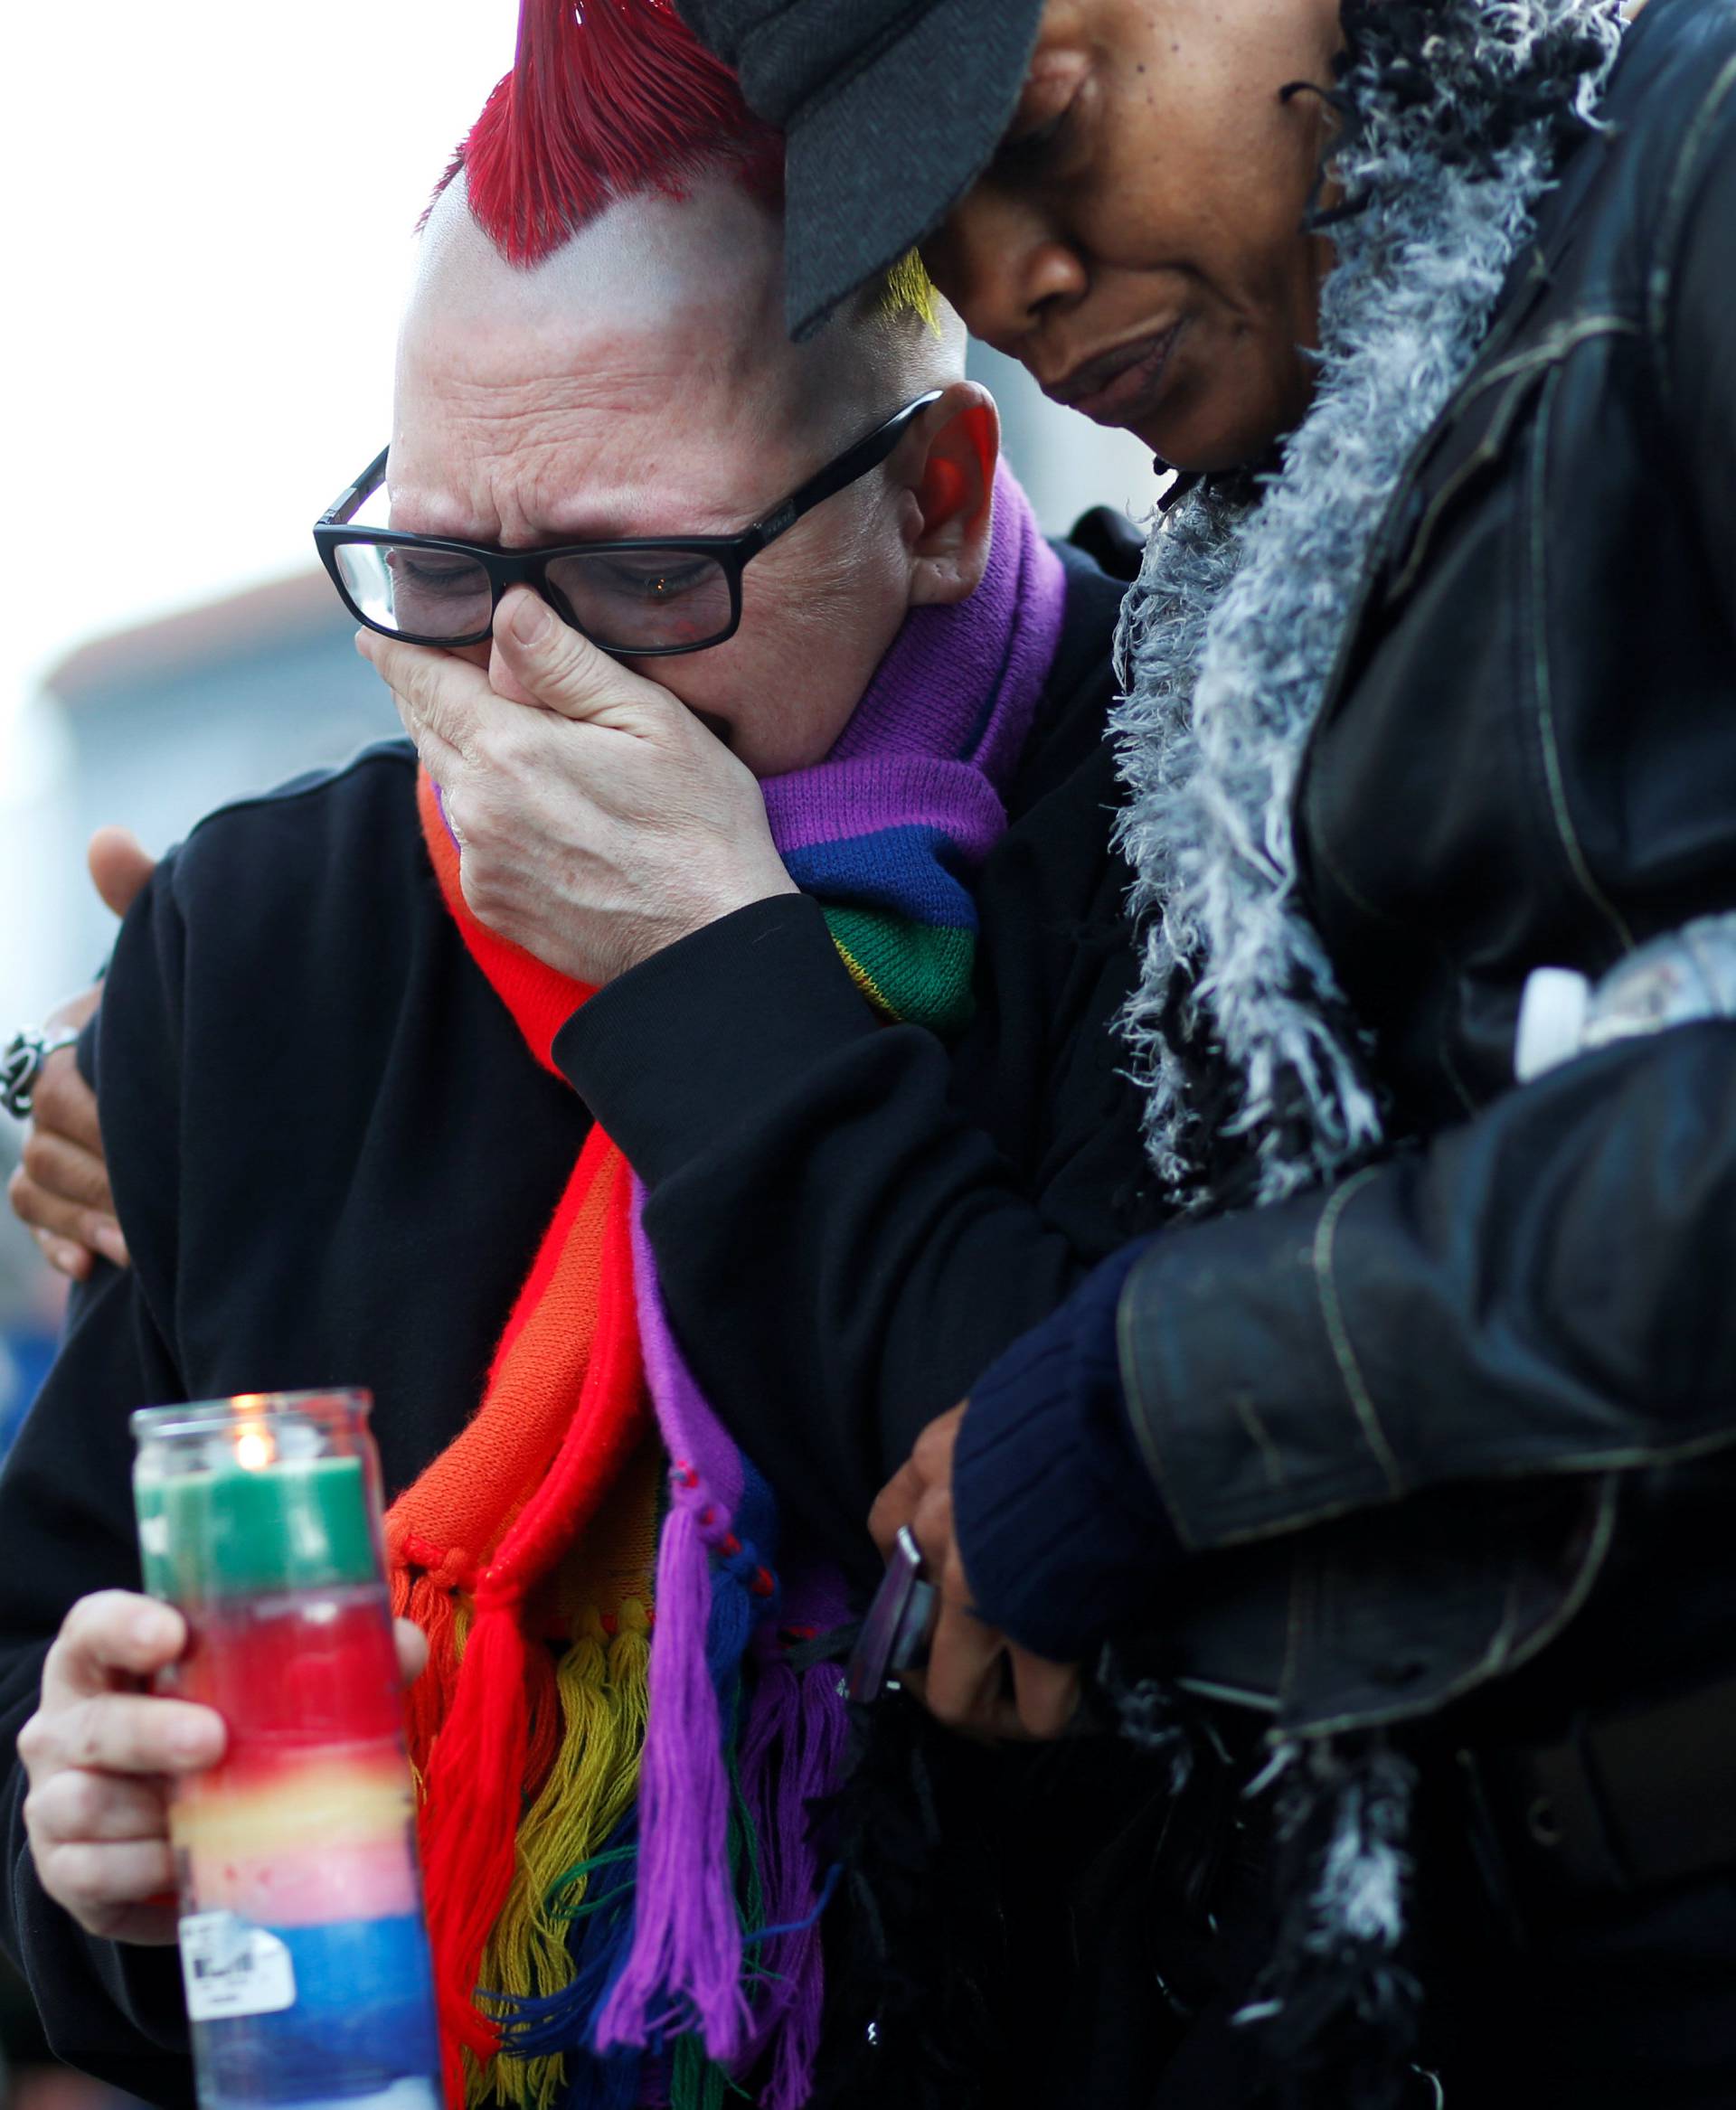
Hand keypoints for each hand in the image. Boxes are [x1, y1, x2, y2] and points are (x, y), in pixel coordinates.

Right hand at [9, 829, 155, 1279]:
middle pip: (50, 1142)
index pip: (66, 1086)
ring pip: (35, 1181)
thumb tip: (105, 841)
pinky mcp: (68, 1188)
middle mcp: (58, 1083)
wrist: (238, 1065)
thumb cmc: (200, 1008)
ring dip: (80, 1216)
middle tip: (153, 1210)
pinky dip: (56, 1242)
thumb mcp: (179, 959)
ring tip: (136, 1245)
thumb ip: (142, 904)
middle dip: (99, 1179)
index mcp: (77, 1033)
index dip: (101, 1123)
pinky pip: (30, 1213)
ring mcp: (59, 1136)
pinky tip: (91, 1268)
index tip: (142, 1149)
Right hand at [18, 1592, 427, 1944]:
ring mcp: (56, 1798)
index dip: (124, 1626)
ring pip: (81, 1803)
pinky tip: (179, 1865)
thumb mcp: (259, 1686)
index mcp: (109, 1659)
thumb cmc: (217, 1728)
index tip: (172, 1633)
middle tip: (213, 1739)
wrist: (163, 1827)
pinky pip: (87, 1872)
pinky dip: (137, 1872)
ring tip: (210, 1818)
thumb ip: (330, 1655)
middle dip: (150, 1732)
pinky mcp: (64, 1869)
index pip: (94, 1626)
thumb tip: (401, 1646)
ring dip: (149, 1815)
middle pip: (94, 1722)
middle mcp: (68, 1723)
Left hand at [360, 590, 796, 985]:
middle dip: (426, 692)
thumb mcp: (652, 721)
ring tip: (502, 732)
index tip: (377, 627)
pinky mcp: (491, 904)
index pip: (422, 678)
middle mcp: (477, 807)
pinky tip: (535, 808)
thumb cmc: (698, 827)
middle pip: (425, 728)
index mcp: (509, 748)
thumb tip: (507, 606)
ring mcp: (480, 861)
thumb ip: (568, 662)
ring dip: (461, 751)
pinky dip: (487, 812)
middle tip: (436, 663)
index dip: (397, 645)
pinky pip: (471, 839)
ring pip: (448, 783)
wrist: (708, 942)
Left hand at [868, 1404, 1080, 1740]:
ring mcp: (979, 1590)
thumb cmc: (1092, 1382)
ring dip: (990, 1713)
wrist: (1135, 1402)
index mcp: (936, 1461)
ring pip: (954, 1696)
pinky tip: (1082, 1703)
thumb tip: (1028, 1456)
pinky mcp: (1038, 1631)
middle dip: (942, 1665)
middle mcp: (938, 1531)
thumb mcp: (1018, 1395)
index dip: (916, 1572)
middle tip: (985, 1676)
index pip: (889, 1532)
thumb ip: (1001, 1439)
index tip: (948, 1590)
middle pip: (907, 1634)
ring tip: (1026, 1710)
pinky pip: (1037, 1709)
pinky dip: (1057, 1716)